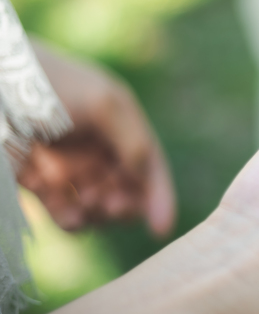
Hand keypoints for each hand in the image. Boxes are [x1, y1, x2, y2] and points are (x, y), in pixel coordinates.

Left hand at [17, 44, 175, 236]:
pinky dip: (71, 220)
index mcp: (120, 124)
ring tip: (85, 204)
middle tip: (110, 206)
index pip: (149, 164)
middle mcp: (99, 148)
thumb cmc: (49, 84)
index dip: (159, 196)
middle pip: (127, 190)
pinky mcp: (42, 182)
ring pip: (99, 205)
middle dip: (124, 204)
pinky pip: (66, 212)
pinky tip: (68, 217)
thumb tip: (143, 178)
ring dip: (98, 213)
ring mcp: (71, 167)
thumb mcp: (103, 104)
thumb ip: (133, 140)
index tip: (160, 228)